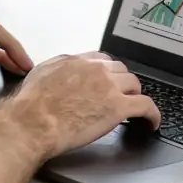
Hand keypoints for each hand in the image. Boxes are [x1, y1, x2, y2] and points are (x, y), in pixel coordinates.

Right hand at [8, 52, 160, 156]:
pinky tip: (152, 121)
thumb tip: (60, 71)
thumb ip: (56, 69)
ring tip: (136, 108)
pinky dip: (152, 113)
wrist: (33, 122)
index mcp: (77, 61)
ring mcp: (109, 86)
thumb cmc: (31, 105)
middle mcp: (95, 69)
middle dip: (123, 83)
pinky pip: (145, 105)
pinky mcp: (118, 107)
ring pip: (134, 84)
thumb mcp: (40, 74)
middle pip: (121, 70)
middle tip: (123, 95)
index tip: (109, 81)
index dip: (108, 73)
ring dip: (135, 95)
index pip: (102, 60)